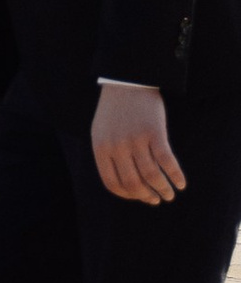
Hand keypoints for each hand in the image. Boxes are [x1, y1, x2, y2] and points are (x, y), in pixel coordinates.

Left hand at [93, 80, 184, 204]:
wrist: (127, 82)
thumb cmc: (115, 111)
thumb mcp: (102, 133)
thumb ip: (109, 156)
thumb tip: (126, 186)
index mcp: (101, 148)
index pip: (113, 183)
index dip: (128, 195)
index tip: (141, 198)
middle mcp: (117, 146)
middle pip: (133, 182)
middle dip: (147, 196)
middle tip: (157, 200)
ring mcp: (136, 139)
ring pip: (151, 175)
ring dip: (163, 189)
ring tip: (170, 195)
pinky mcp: (154, 132)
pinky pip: (167, 161)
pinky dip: (175, 175)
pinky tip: (181, 183)